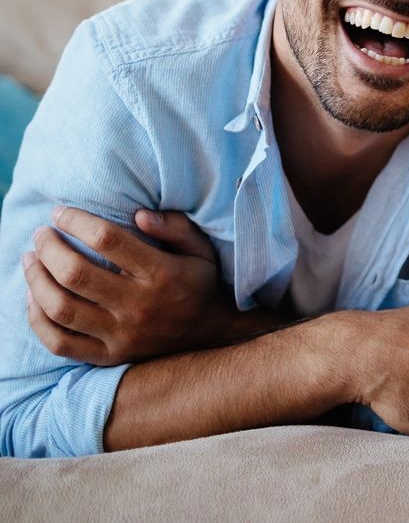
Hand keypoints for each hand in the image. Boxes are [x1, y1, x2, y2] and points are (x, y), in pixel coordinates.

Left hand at [23, 207, 237, 364]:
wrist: (216, 334)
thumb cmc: (202, 283)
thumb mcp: (201, 248)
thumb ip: (175, 227)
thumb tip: (139, 213)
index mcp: (161, 273)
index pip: (107, 239)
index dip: (77, 221)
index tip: (60, 213)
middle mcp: (138, 305)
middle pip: (75, 273)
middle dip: (49, 248)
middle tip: (41, 234)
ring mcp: (122, 335)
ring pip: (61, 308)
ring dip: (36, 281)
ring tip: (31, 260)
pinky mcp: (110, 356)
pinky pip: (61, 343)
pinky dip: (38, 320)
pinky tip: (34, 299)